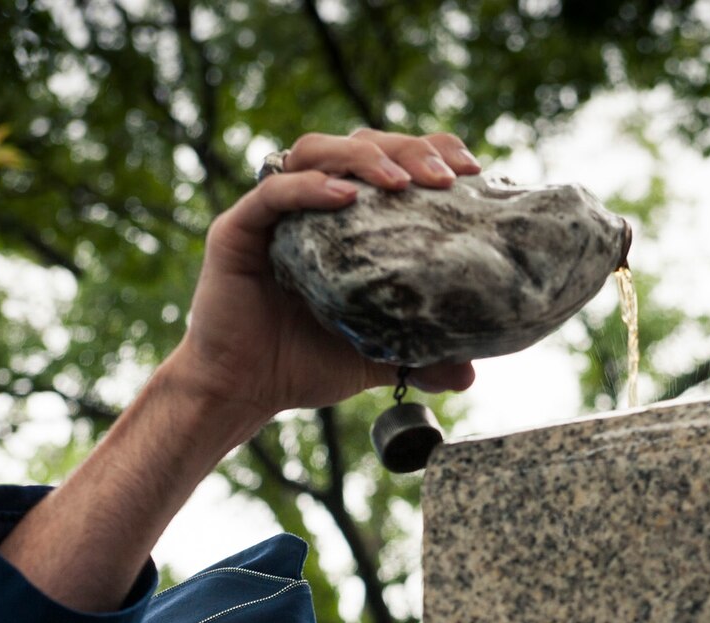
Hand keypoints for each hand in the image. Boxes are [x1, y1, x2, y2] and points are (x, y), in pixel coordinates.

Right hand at [174, 129, 483, 421]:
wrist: (242, 392)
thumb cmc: (304, 364)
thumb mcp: (376, 357)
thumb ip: (421, 356)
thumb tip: (469, 372)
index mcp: (346, 218)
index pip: (390, 160)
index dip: (431, 151)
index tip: (472, 171)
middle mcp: (310, 202)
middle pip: (360, 142)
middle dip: (408, 149)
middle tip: (446, 178)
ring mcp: (272, 211)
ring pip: (316, 151)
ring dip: (362, 157)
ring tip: (401, 182)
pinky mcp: (238, 229)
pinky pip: (273, 193)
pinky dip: (309, 188)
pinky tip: (345, 196)